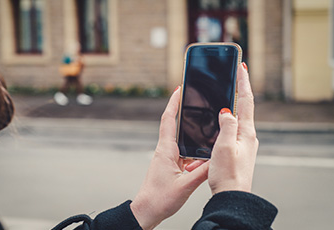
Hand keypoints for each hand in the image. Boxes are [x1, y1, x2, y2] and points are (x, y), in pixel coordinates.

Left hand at [130, 87, 208, 229]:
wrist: (147, 212)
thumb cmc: (159, 199)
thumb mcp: (185, 185)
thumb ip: (202, 172)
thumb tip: (217, 160)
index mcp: (166, 151)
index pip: (168, 120)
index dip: (173, 103)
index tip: (179, 89)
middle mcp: (166, 152)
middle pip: (176, 128)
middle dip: (187, 117)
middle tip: (199, 106)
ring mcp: (168, 159)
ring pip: (183, 144)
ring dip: (194, 142)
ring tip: (206, 140)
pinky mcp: (170, 167)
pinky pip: (184, 156)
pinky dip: (194, 156)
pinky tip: (202, 163)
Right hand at [207, 63, 257, 194]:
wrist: (231, 197)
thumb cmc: (228, 175)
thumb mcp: (225, 147)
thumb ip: (227, 126)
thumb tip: (227, 111)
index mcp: (246, 132)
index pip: (246, 100)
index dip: (243, 81)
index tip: (241, 66)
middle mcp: (247, 136)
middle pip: (244, 106)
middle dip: (239, 89)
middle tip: (234, 75)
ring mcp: (243, 143)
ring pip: (238, 117)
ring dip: (233, 103)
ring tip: (226, 92)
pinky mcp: (237, 150)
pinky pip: (233, 128)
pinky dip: (227, 118)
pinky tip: (221, 119)